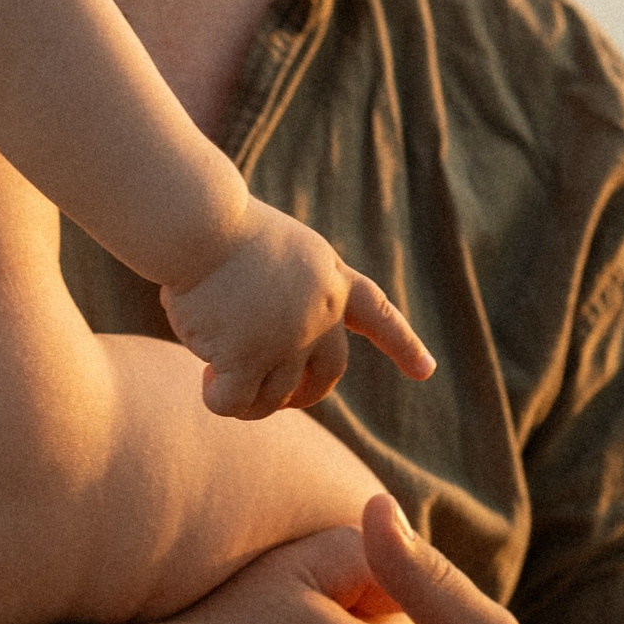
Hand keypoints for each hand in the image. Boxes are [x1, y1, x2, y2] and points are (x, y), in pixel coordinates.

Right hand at [161, 201, 432, 416]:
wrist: (197, 221)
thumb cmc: (219, 225)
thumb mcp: (274, 252)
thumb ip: (284, 297)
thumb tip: (257, 359)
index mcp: (330, 278)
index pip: (377, 313)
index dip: (402, 344)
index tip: (426, 370)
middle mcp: (319, 314)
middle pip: (326, 374)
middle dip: (305, 396)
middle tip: (282, 402)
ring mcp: (287, 340)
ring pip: (276, 397)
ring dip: (250, 400)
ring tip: (217, 382)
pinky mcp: (248, 358)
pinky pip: (235, 402)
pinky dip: (219, 400)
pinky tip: (206, 383)